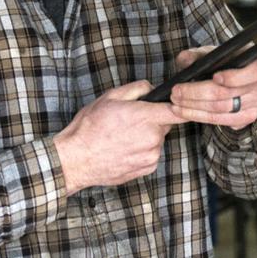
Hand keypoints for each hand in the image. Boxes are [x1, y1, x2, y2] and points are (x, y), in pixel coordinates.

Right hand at [53, 80, 186, 192]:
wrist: (76, 160)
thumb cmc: (90, 128)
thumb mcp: (110, 97)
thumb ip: (136, 88)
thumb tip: (151, 88)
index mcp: (146, 117)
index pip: (178, 110)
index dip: (180, 105)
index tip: (179, 103)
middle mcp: (153, 138)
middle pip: (165, 124)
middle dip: (152, 121)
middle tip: (130, 121)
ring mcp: (151, 156)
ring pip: (157, 140)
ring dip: (146, 137)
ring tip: (122, 137)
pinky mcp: (147, 169)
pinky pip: (151, 155)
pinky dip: (142, 152)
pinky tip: (123, 150)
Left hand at [168, 47, 256, 129]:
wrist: (236, 76)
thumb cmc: (225, 62)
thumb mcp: (213, 54)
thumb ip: (198, 55)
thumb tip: (184, 59)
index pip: (251, 74)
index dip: (233, 77)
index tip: (214, 77)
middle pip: (227, 94)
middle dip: (197, 94)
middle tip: (176, 92)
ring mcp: (255, 106)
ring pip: (221, 110)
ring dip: (194, 108)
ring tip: (176, 103)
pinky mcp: (246, 119)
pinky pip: (221, 121)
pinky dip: (201, 117)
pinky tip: (185, 112)